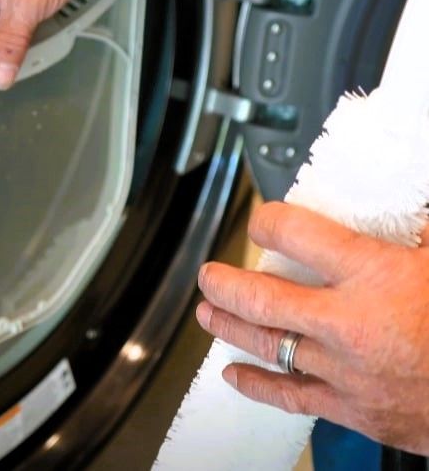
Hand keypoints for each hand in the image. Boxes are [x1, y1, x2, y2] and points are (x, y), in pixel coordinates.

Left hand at [196, 201, 428, 455]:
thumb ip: (417, 233)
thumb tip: (408, 205)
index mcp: (377, 277)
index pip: (297, 235)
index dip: (269, 223)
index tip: (261, 222)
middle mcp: (349, 324)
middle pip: (262, 297)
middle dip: (225, 283)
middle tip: (209, 274)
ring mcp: (345, 371)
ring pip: (266, 345)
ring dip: (229, 326)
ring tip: (207, 312)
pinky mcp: (352, 409)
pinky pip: (290, 397)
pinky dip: (256, 385)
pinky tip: (233, 375)